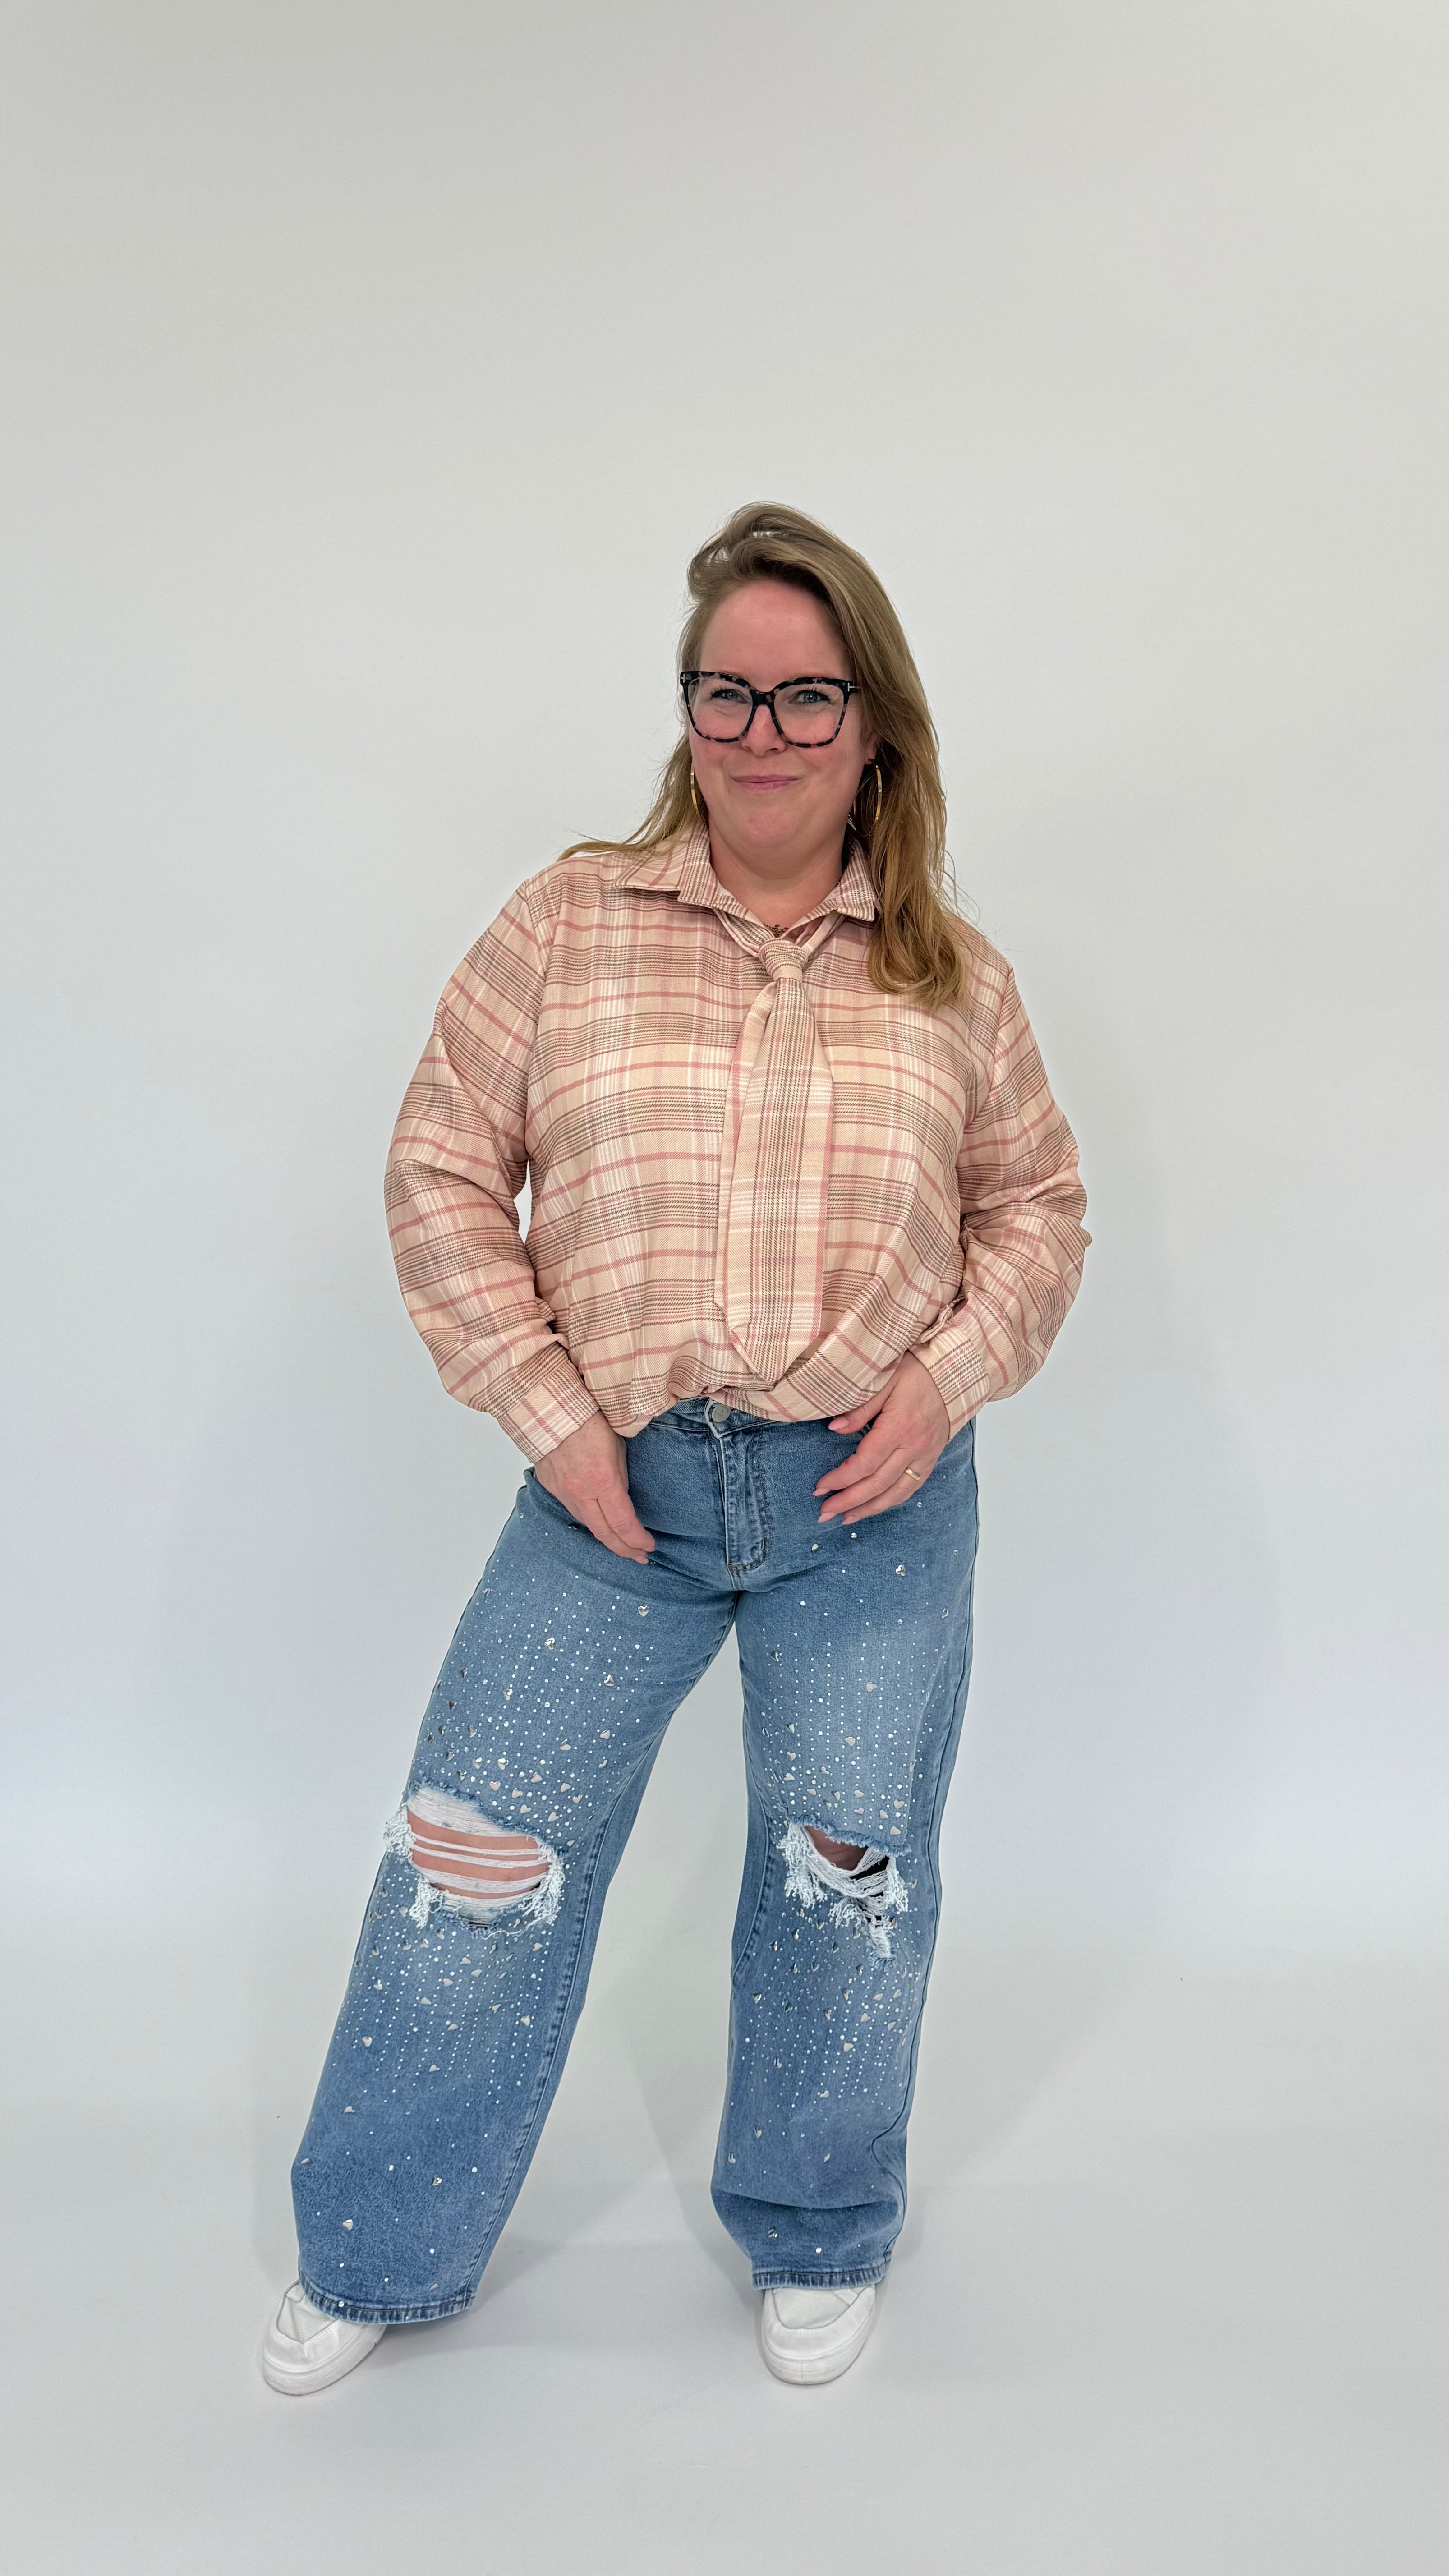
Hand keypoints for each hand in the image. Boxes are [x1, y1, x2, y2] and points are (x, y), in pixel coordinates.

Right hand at [534, 1413, 654, 1562]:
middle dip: (625, 1549)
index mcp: (602, 1480)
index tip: (649, 1545)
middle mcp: (580, 1492)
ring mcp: (563, 1492)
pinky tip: (600, 1524)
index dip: (638, 1539)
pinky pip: (572, 1511)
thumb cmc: (588, 1422)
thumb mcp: (617, 1449)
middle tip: (640, 1557)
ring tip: (623, 1545)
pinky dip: (589, 1521)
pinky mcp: (551, 1488)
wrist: (550, 1411)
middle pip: (605, 1533)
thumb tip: (623, 1500)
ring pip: (587, 1524)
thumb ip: (620, 1479)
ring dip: (607, 1537)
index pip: (623, 1523)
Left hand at [813, 1352, 951, 1524]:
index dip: (841, 1479)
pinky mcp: (932, 1458)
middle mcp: (914, 1446)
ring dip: (869, 1509)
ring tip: (846, 1518)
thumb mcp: (884, 1380)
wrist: (955, 1373)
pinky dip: (891, 1501)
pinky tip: (874, 1507)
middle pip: (878, 1484)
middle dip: (849, 1501)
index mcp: (899, 1426)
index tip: (820, 1487)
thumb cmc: (917, 1372)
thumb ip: (859, 1408)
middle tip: (824, 1512)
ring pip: (896, 1492)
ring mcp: (926, 1455)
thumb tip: (835, 1429)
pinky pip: (911, 1487)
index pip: (865, 1463)